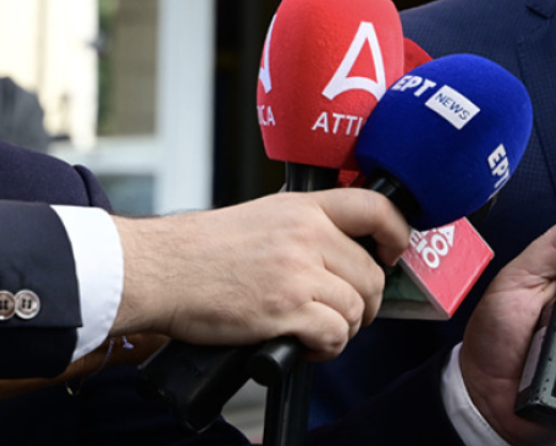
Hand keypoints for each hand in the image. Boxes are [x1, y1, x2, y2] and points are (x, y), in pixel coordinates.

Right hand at [113, 188, 410, 358]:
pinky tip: (304, 345)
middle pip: (372, 274)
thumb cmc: (200, 249)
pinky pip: (334, 334)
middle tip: (345, 313)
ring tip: (317, 331)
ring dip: (343, 328)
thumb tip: (342, 252)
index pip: (375, 207)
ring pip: (357, 308)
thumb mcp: (263, 216)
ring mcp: (298, 272)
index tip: (393, 253)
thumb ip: (304, 228)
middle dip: (365, 302)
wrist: (158, 269)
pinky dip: (325, 348)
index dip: (396, 233)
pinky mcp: (286, 309)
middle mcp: (308, 235)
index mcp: (303, 208)